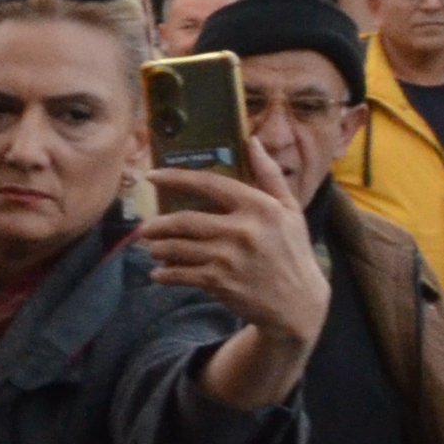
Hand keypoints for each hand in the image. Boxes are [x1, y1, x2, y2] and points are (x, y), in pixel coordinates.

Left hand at [135, 164, 327, 402]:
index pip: (209, 185)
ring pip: (176, 248)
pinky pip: (179, 274)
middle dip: (157, 225)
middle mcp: (243, 230)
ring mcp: (229, 258)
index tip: (151, 176)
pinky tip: (158, 273)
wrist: (298, 302)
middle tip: (145, 228)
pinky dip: (164, 274)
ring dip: (157, 248)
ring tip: (151, 248)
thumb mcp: (289, 210)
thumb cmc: (292, 251)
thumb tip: (253, 141)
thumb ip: (269, 175)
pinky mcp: (219, 282)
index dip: (175, 178)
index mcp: (259, 207)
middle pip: (184, 220)